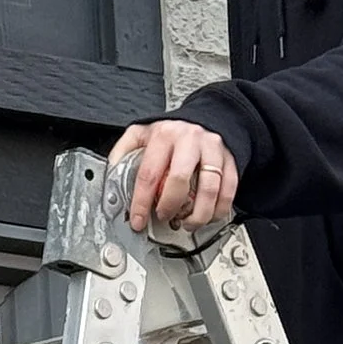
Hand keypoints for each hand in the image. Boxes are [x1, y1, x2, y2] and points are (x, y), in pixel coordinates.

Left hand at [109, 120, 237, 234]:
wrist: (204, 119)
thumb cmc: (172, 132)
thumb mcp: (141, 133)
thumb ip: (124, 151)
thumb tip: (112, 174)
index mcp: (164, 135)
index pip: (149, 174)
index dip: (141, 202)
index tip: (138, 219)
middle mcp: (190, 140)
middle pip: (180, 180)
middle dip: (169, 207)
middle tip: (164, 217)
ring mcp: (212, 150)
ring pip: (209, 189)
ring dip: (197, 215)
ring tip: (187, 223)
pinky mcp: (230, 160)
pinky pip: (228, 191)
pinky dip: (219, 210)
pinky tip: (208, 216)